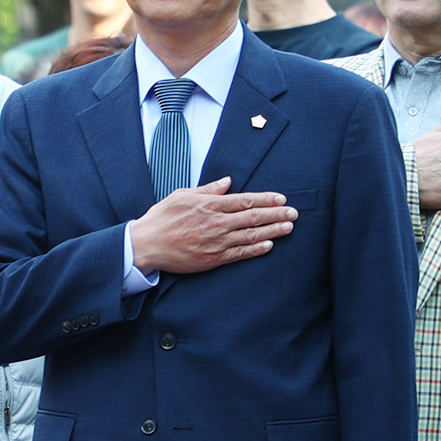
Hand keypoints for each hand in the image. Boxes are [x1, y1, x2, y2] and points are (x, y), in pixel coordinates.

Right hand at [131, 179, 296, 276]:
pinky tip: (270, 245)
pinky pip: (240, 254)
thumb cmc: (162, 218)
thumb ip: (208, 189)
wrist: (147, 244)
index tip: (281, 199)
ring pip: (251, 235)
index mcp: (210, 205)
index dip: (266, 199)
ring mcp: (216, 242)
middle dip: (276, 214)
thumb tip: (228, 182)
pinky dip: (256, 249)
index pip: (245, 200)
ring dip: (273, 231)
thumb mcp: (183, 195)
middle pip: (253, 217)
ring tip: (289, 227)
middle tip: (294, 213)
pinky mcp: (213, 259)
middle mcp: (216, 223)